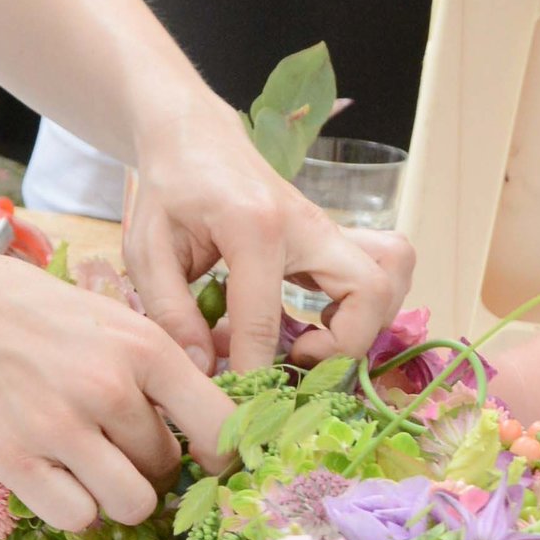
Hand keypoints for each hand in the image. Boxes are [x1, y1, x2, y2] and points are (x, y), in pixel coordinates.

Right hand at [0, 243, 237, 534]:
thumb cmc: (37, 314)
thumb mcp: (115, 320)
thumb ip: (162, 371)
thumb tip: (219, 431)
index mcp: (145, 347)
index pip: (220, 427)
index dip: (223, 457)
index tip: (213, 466)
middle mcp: (109, 388)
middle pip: (168, 468)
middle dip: (151, 465)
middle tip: (118, 444)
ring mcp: (61, 427)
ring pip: (132, 503)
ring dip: (119, 493)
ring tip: (93, 465)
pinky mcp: (16, 461)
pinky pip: (79, 517)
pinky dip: (76, 507)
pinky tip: (59, 477)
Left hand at [120, 98, 413, 373]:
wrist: (196, 136)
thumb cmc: (169, 190)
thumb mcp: (148, 248)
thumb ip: (170, 310)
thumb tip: (202, 370)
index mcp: (253, 227)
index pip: (266, 316)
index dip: (255, 368)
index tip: (240, 402)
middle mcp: (307, 225)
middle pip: (371, 291)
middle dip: (344, 346)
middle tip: (297, 361)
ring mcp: (329, 227)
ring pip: (392, 275)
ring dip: (366, 323)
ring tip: (314, 343)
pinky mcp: (336, 235)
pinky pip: (384, 269)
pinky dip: (367, 305)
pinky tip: (320, 322)